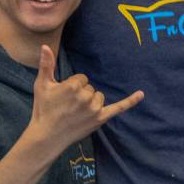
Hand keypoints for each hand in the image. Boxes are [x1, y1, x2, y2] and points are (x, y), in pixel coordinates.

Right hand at [26, 46, 143, 148]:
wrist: (46, 137)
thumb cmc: (43, 109)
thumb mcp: (42, 85)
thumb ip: (46, 64)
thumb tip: (45, 46)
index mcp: (73, 85)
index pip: (82, 78)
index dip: (72, 86)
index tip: (63, 97)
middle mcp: (86, 96)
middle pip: (90, 88)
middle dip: (81, 95)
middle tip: (67, 107)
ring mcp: (94, 108)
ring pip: (99, 96)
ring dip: (91, 102)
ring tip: (76, 113)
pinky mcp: (100, 118)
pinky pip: (119, 107)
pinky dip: (130, 101)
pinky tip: (141, 94)